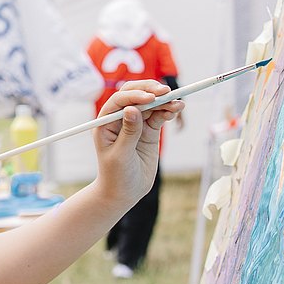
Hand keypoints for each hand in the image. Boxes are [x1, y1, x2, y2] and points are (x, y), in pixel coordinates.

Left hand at [93, 81, 183, 206]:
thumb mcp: (120, 155)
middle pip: (135, 96)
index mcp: (105, 122)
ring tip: (178, 103)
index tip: (151, 99)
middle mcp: (119, 119)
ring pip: (150, 105)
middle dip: (150, 91)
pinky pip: (159, 116)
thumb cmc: (115, 175)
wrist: (124, 192)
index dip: (135, 96)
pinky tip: (176, 109)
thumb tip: (131, 109)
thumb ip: (128, 132)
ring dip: (164, 101)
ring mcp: (136, 123)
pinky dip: (168, 111)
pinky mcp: (149, 131)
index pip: (119, 101)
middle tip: (166, 92)